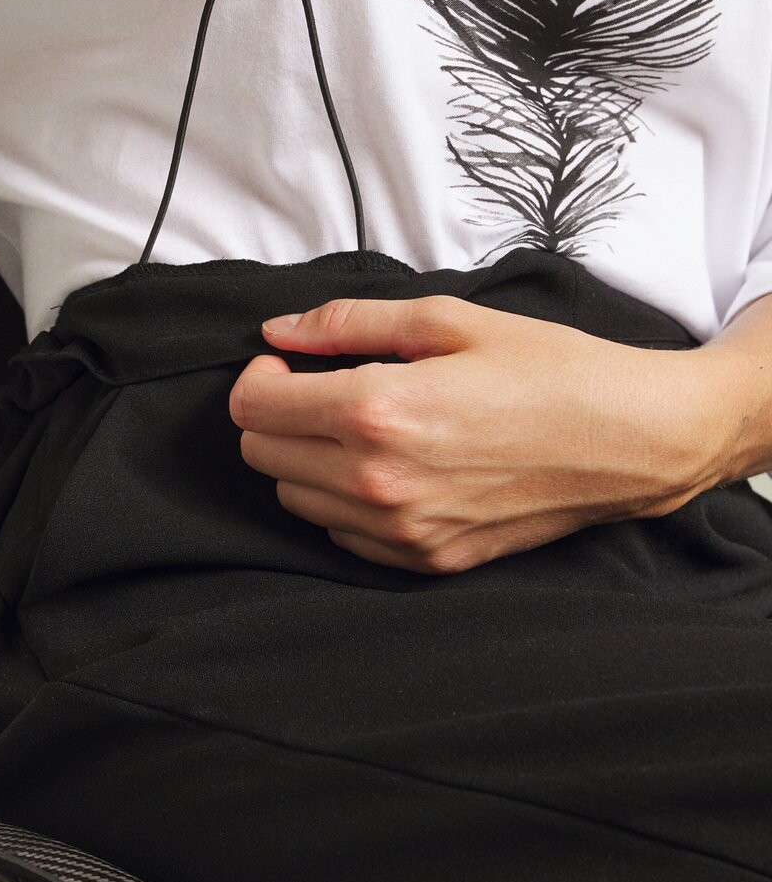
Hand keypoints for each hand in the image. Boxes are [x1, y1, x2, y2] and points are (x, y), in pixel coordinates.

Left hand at [228, 295, 738, 573]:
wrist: (629, 439)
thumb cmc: (548, 370)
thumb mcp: (448, 321)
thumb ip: (349, 322)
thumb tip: (278, 330)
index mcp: (377, 412)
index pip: (253, 409)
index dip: (261, 377)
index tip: (289, 363)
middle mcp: (378, 482)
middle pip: (262, 455)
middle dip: (278, 416)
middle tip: (322, 390)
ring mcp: (402, 530)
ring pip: (294, 499)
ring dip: (307, 461)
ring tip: (362, 430)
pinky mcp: (425, 560)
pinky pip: (341, 535)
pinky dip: (344, 502)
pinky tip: (388, 470)